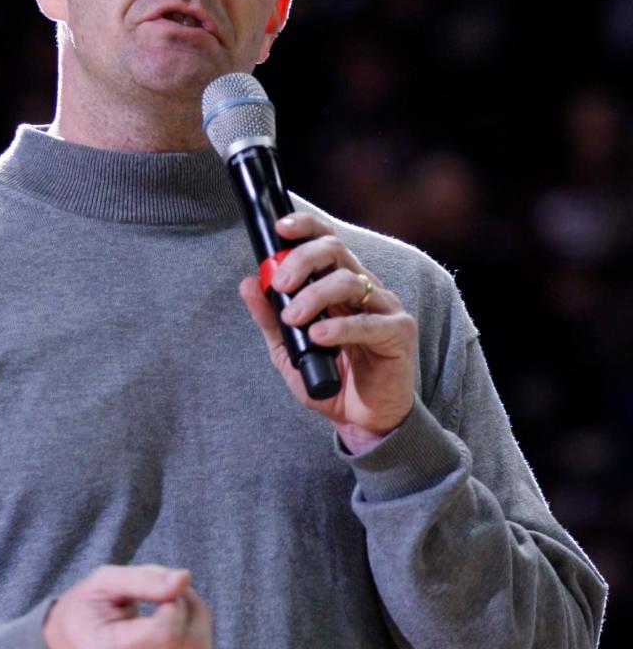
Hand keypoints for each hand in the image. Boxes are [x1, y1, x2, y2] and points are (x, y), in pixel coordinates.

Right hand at [43, 564, 212, 648]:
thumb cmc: (85, 612)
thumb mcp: (104, 582)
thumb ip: (144, 579)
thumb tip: (183, 579)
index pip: (168, 635)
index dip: (177, 606)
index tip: (164, 594)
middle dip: (194, 614)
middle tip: (177, 597)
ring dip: (200, 633)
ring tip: (177, 615)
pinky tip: (179, 640)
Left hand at [239, 212, 416, 453]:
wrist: (361, 421)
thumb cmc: (329, 379)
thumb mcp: (288, 350)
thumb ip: (270, 318)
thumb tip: (248, 283)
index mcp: (339, 285)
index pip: (326, 240)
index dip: (306, 227)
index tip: (280, 228)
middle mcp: (365, 288)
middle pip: (336, 251)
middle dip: (303, 260)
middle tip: (280, 284)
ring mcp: (385, 308)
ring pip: (351, 281)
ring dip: (315, 296)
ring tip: (293, 319)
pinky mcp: (400, 333)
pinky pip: (369, 323)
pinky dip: (340, 327)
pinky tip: (319, 336)